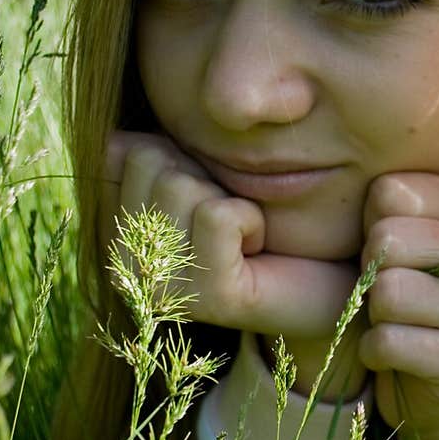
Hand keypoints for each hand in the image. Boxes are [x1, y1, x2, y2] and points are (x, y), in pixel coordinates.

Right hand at [102, 131, 357, 338]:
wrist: (322, 276)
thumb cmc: (257, 218)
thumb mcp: (200, 176)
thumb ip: (155, 155)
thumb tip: (115, 140)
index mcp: (117, 235)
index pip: (124, 153)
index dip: (179, 156)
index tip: (206, 193)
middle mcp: (128, 270)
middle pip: (151, 162)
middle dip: (203, 174)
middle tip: (228, 218)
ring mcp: (166, 290)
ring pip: (181, 185)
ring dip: (229, 197)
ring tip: (244, 235)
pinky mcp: (212, 299)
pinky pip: (219, 215)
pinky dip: (252, 218)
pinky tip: (259, 247)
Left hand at [358, 111, 438, 439]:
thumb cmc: (421, 290)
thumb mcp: (424, 226)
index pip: (389, 194)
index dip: (373, 225)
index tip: (398, 248)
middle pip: (387, 241)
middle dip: (372, 272)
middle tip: (393, 288)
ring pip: (388, 293)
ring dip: (376, 315)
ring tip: (400, 319)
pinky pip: (391, 342)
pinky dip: (379, 351)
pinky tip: (399, 353)